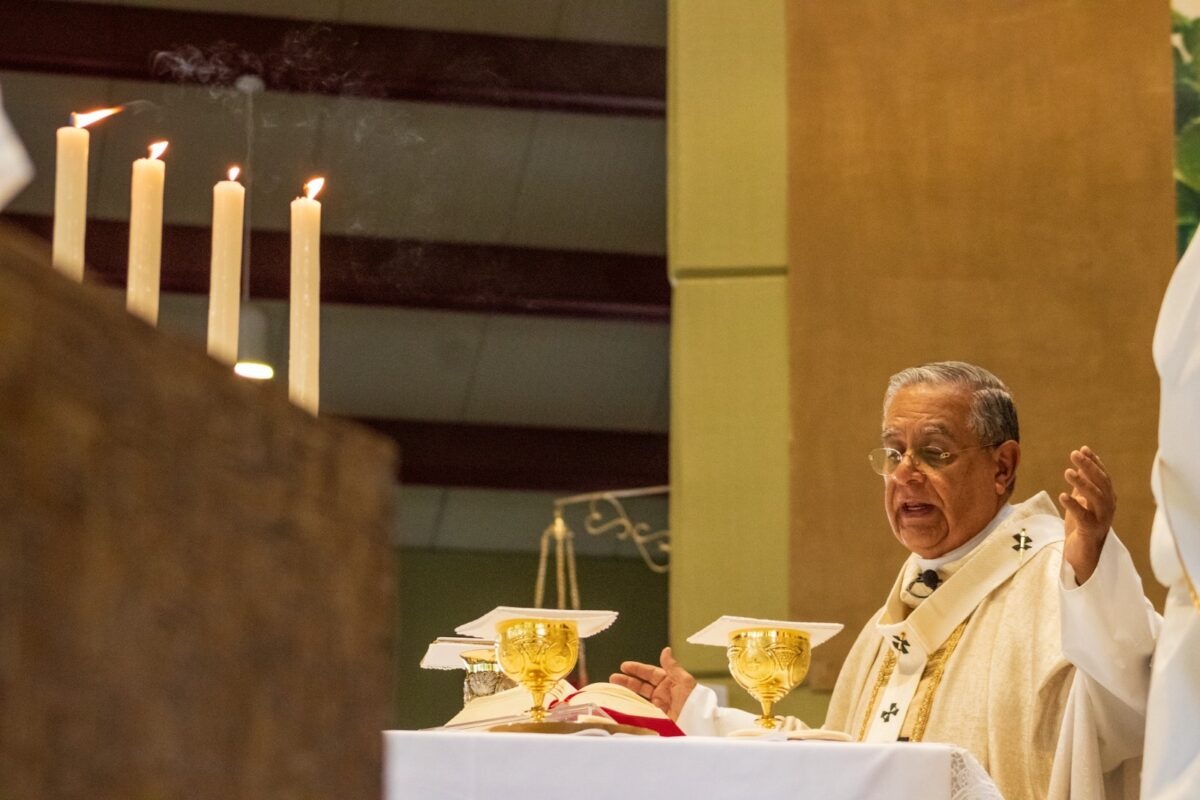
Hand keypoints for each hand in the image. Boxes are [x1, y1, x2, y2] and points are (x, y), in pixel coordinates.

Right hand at [609, 646, 696, 719]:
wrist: (698, 724)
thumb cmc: (694, 701)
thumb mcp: (684, 681)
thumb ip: (672, 667)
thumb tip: (666, 650)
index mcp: (669, 682)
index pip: (650, 673)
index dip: (637, 669)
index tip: (624, 666)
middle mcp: (663, 693)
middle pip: (641, 685)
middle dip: (627, 681)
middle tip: (613, 678)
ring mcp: (658, 706)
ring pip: (639, 697)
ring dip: (627, 693)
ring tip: (613, 690)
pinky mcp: (656, 718)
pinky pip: (642, 710)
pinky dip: (632, 707)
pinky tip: (623, 705)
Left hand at [1058, 446, 1114, 583]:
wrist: (1082, 557)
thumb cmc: (1082, 528)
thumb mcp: (1081, 503)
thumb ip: (1082, 487)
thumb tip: (1079, 466)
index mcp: (1107, 500)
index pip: (1103, 477)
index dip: (1094, 462)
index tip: (1083, 449)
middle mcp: (1108, 508)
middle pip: (1102, 484)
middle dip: (1089, 468)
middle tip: (1074, 454)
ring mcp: (1102, 521)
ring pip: (1096, 499)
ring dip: (1083, 483)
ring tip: (1068, 472)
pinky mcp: (1091, 533)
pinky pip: (1083, 517)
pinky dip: (1074, 505)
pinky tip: (1063, 496)